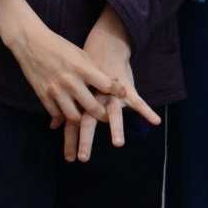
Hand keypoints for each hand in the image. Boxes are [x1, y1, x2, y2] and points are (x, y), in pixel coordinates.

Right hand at [7, 22, 118, 131]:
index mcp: (82, 68)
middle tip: (106, 115)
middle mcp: (70, 81)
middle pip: (93, 108)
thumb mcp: (81, 54)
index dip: (118, 92)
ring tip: (86, 118)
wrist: (30, 42)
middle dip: (103, 115)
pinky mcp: (42, 95)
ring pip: (74, 117)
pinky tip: (67, 113)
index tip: (121, 94)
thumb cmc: (59, 46)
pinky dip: (63, 117)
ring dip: (83, 120)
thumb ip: (94, 71)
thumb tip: (110, 85)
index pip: (107, 86)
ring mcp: (55, 90)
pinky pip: (56, 114)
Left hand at [76, 15, 158, 159]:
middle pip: (88, 123)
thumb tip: (53, 126)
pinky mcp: (125, 87)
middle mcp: (93, 99)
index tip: (69, 159)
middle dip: (85, 141)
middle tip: (83, 158)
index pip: (73, 124)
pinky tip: (155, 121)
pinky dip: (146, 111)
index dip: (70, 141)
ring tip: (118, 144)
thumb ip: (63, 109)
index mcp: (80, 101)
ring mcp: (110, 94)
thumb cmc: (84, 72)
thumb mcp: (72, 89)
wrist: (100, 49)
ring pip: (112, 113)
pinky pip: (137, 100)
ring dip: (115, 129)